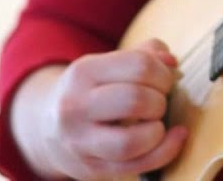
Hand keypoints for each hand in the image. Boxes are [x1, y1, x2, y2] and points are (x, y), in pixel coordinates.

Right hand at [17, 39, 187, 179]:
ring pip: (131, 142)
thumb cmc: (92, 91)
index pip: (139, 66)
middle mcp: (76, 107)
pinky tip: (175, 138)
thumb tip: (170, 62)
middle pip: (136, 100)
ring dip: (158, 131)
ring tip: (158, 123)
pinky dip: (165, 152)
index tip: (164, 80)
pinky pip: (136, 166)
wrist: (47, 127)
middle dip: (160, 100)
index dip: (163, 73)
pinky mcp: (91, 169)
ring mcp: (80, 142)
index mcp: (84, 72)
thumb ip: (144, 54)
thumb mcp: (107, 64)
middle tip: (159, 101)